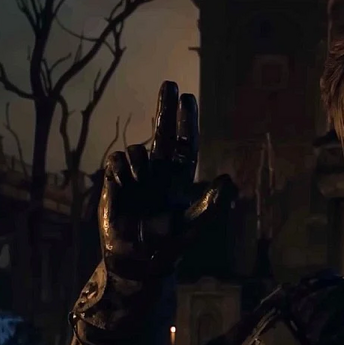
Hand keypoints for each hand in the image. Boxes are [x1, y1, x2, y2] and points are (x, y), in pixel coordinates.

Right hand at [98, 81, 233, 277]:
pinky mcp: (116, 183)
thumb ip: (212, 206)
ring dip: (139, 157)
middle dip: (166, 108)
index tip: (188, 99)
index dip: (187, 122)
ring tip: (139, 179)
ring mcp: (137, 176)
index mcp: (179, 179)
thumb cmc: (168, 246)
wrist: (136, 260)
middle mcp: (159, 173)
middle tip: (170, 84)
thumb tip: (228, 180)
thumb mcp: (194, 227)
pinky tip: (123, 181)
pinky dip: (119, 166)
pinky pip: (116, 160)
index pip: (186, 144)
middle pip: (164, 133)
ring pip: (138, 148)